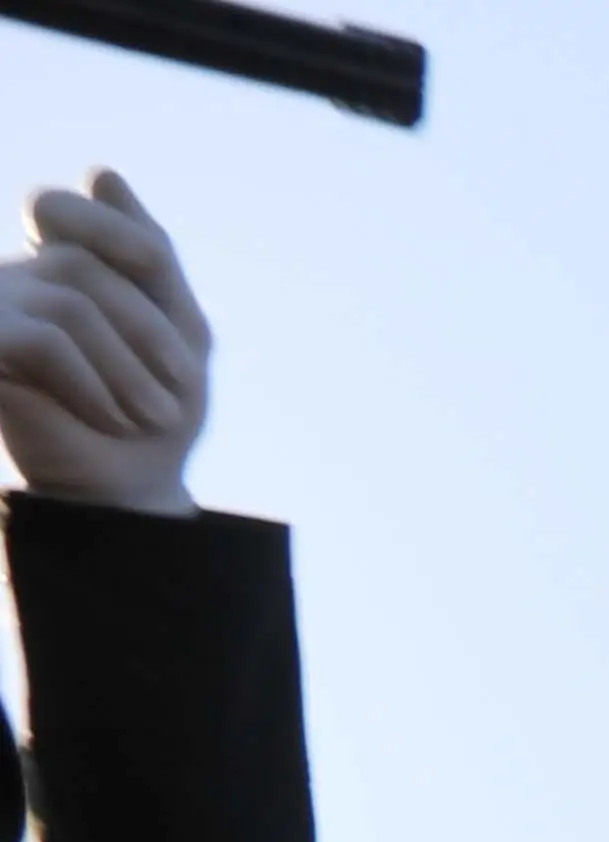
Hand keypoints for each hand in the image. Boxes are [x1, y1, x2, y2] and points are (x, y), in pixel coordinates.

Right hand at [0, 177, 204, 512]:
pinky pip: (39, 340)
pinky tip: (113, 418)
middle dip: (146, 325)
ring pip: (66, 301)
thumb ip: (147, 254)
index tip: (158, 281)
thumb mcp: (176, 330)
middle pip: (78, 260)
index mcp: (52, 268)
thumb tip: (100, 169)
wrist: (128, 494)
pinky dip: (91, 381)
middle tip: (182, 388)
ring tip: (154, 415)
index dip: (114, 233)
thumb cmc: (152, 414)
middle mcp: (10, 280)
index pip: (64, 209)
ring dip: (129, 364)